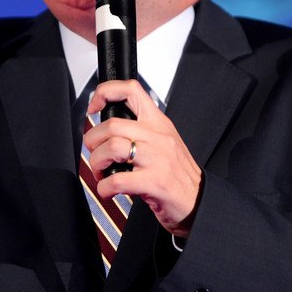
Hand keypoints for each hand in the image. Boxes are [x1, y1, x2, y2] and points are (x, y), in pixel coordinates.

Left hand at [85, 80, 202, 236]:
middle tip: (95, 153)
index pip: (131, 90)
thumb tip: (107, 130)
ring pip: (112, 147)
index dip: (106, 92)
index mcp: (159, 123)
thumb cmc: (177, 175)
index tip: (94, 107)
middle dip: (92, 141)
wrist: (199, 201)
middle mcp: (159, 137)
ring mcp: (158, 159)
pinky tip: (108, 191)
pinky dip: (104, 187)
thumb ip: (141, 132)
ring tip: (101, 172)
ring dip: (96, 162)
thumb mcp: (164, 143)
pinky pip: (117, 180)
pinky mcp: (155, 182)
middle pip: (112, 124)